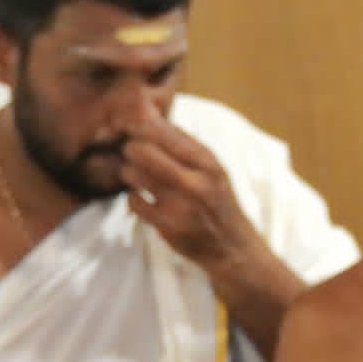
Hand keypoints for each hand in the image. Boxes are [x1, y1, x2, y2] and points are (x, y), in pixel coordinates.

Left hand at [117, 113, 265, 278]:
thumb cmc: (218, 202)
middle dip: (131, 148)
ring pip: (134, 173)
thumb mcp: (212, 169)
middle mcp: (195, 181)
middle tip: (132, 152)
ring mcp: (180, 205)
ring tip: (136, 175)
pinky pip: (134, 201)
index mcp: (207, 161)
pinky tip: (143, 198)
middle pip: (143, 150)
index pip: (163, 131)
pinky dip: (133, 198)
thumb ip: (183, 143)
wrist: (233, 248)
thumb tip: (148, 113)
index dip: (140, 126)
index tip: (131, 128)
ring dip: (129, 172)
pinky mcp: (167, 226)